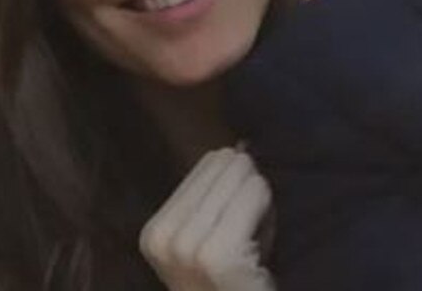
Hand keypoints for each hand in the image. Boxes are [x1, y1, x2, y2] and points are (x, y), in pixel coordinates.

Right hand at [139, 147, 273, 290]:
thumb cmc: (231, 286)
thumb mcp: (210, 237)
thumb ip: (217, 192)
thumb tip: (242, 145)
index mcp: (154, 231)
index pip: (208, 162)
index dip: (233, 185)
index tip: (234, 224)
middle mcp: (165, 237)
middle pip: (225, 163)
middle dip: (246, 188)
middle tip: (248, 232)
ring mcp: (189, 247)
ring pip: (243, 174)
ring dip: (259, 201)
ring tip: (253, 241)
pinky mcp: (220, 254)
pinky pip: (256, 192)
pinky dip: (267, 209)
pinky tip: (261, 244)